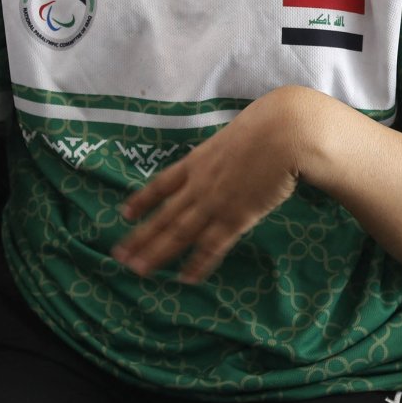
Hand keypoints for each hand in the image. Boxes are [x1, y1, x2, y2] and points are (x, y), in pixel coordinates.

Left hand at [112, 88, 307, 282]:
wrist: (282, 133)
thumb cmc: (267, 124)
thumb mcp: (234, 134)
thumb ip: (226, 150)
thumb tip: (231, 154)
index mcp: (198, 161)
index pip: (162, 184)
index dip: (143, 200)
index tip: (125, 214)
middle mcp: (199, 184)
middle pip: (164, 215)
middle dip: (141, 237)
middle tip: (119, 257)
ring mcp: (215, 202)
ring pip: (180, 233)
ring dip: (158, 253)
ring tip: (138, 270)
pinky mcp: (236, 217)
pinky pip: (213, 246)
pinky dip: (198, 263)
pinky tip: (185, 278)